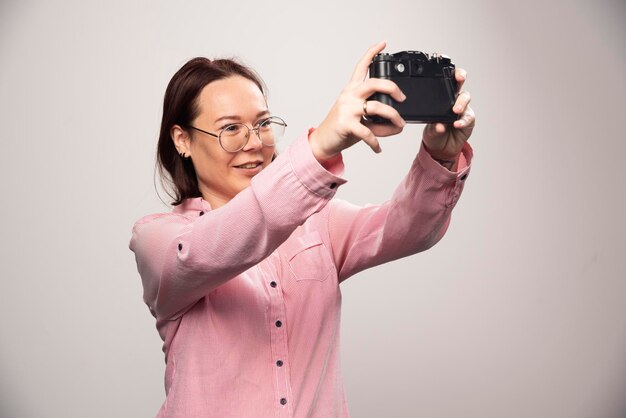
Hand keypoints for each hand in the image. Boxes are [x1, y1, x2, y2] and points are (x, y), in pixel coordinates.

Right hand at [309, 41, 405, 161]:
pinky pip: (368, 132)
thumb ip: (378, 120)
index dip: (372, 53)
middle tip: (402, 98)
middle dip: (393, 88)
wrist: (323, 141)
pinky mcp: (346, 124)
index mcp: (352, 90)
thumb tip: (398, 125)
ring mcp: (347, 109)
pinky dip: (376, 142)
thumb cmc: (341, 128)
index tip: (383, 43)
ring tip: (399, 125)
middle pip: (375, 83)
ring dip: (394, 117)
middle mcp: (349, 96)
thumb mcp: (360, 120)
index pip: (361, 67)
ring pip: (377, 108)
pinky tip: (378, 148)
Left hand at [422, 68, 475, 164]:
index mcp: (440, 97)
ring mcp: (462, 108)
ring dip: (461, 102)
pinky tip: (457, 124)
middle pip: (459, 83)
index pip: (444, 81)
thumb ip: (432, 127)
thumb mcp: (427, 129)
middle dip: (460, 77)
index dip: (447, 71)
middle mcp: (453, 100)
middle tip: (459, 78)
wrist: (440, 149)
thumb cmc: (433, 134)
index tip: (444, 63)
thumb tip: (438, 125)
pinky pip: (468, 116)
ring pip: (465, 98)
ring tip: (455, 110)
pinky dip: (462, 120)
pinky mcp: (468, 119)